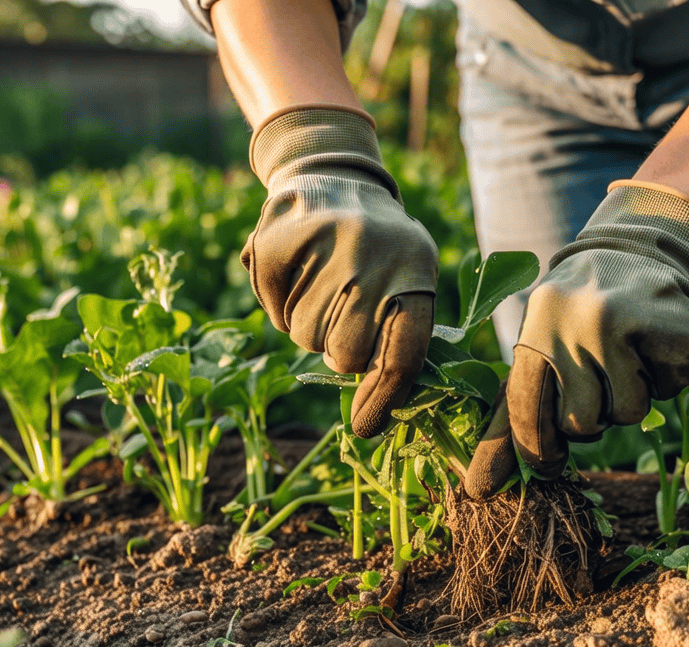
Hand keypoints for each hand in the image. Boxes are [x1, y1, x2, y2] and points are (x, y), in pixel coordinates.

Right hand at [242, 105, 437, 437]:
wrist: (334, 175)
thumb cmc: (379, 250)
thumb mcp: (408, 280)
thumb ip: (399, 342)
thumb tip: (373, 421)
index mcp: (416, 270)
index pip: (405, 352)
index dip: (384, 397)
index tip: (365, 428)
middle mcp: (373, 253)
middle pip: (346, 353)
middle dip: (340, 351)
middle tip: (343, 318)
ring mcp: (323, 242)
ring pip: (304, 336)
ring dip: (309, 327)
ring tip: (322, 287)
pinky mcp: (277, 237)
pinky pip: (272, 310)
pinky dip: (278, 306)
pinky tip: (295, 275)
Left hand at [464, 182, 688, 497]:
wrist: (643, 245)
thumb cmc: (581, 309)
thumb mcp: (541, 339)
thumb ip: (516, 408)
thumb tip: (479, 486)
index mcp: (537, 326)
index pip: (526, 410)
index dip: (535, 450)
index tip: (545, 469)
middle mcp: (578, 323)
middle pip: (582, 423)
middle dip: (593, 416)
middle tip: (600, 377)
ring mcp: (632, 325)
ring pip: (629, 414)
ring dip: (633, 396)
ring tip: (630, 353)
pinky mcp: (676, 329)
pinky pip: (670, 390)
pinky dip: (667, 377)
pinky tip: (658, 342)